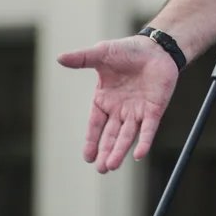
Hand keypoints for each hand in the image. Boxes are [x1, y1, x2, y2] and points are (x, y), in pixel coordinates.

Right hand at [57, 36, 180, 172]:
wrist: (156, 47)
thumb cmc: (128, 50)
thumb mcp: (102, 53)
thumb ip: (82, 58)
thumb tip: (59, 58)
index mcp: (104, 100)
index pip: (95, 125)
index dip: (91, 141)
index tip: (87, 157)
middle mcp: (120, 110)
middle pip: (111, 136)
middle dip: (105, 152)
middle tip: (101, 169)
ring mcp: (137, 111)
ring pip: (127, 136)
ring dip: (119, 151)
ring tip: (111, 166)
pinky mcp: (153, 110)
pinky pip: (148, 129)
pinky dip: (144, 142)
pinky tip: (138, 155)